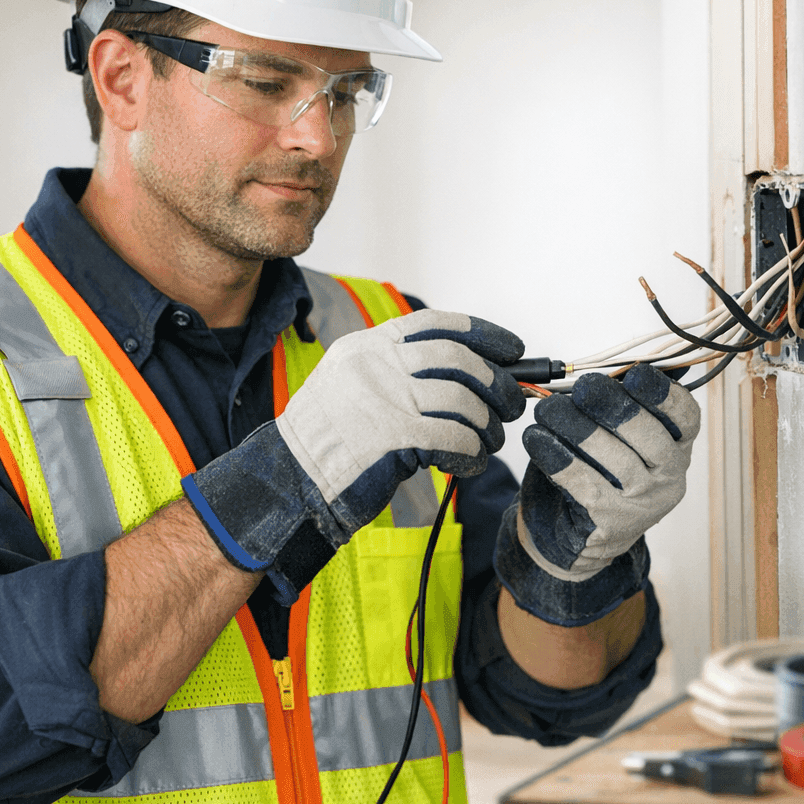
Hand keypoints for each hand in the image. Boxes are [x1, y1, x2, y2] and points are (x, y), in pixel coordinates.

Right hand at [183, 309, 525, 601]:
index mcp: (368, 346)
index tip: (514, 350)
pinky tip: (468, 462)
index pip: (437, 324)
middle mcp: (376, 364)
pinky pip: (454, 438)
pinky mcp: (392, 437)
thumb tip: (470, 375)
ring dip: (488, 424)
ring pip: (463, 400)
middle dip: (498, 383)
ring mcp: (383, 398)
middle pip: (460, 360)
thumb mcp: (354, 385)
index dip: (483, 334)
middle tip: (512, 405)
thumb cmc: (329, 441)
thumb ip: (400, 373)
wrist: (290, 479)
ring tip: (488, 441)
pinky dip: (472, 452)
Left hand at [495, 363, 698, 625]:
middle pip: (650, 436)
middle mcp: (668, 477)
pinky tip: (536, 438)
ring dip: (578, 429)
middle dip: (613, 406)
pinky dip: (556, 456)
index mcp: (677, 447)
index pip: (685, 417)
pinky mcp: (609, 523)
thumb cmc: (600, 472)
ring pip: (616, 460)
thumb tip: (605, 370)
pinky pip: (582, 483)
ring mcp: (642, 503)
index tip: (635, 374)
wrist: (580, 535)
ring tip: (547, 409)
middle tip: (583, 387)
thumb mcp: (618, 437)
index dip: (663, 394)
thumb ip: (619, 405)